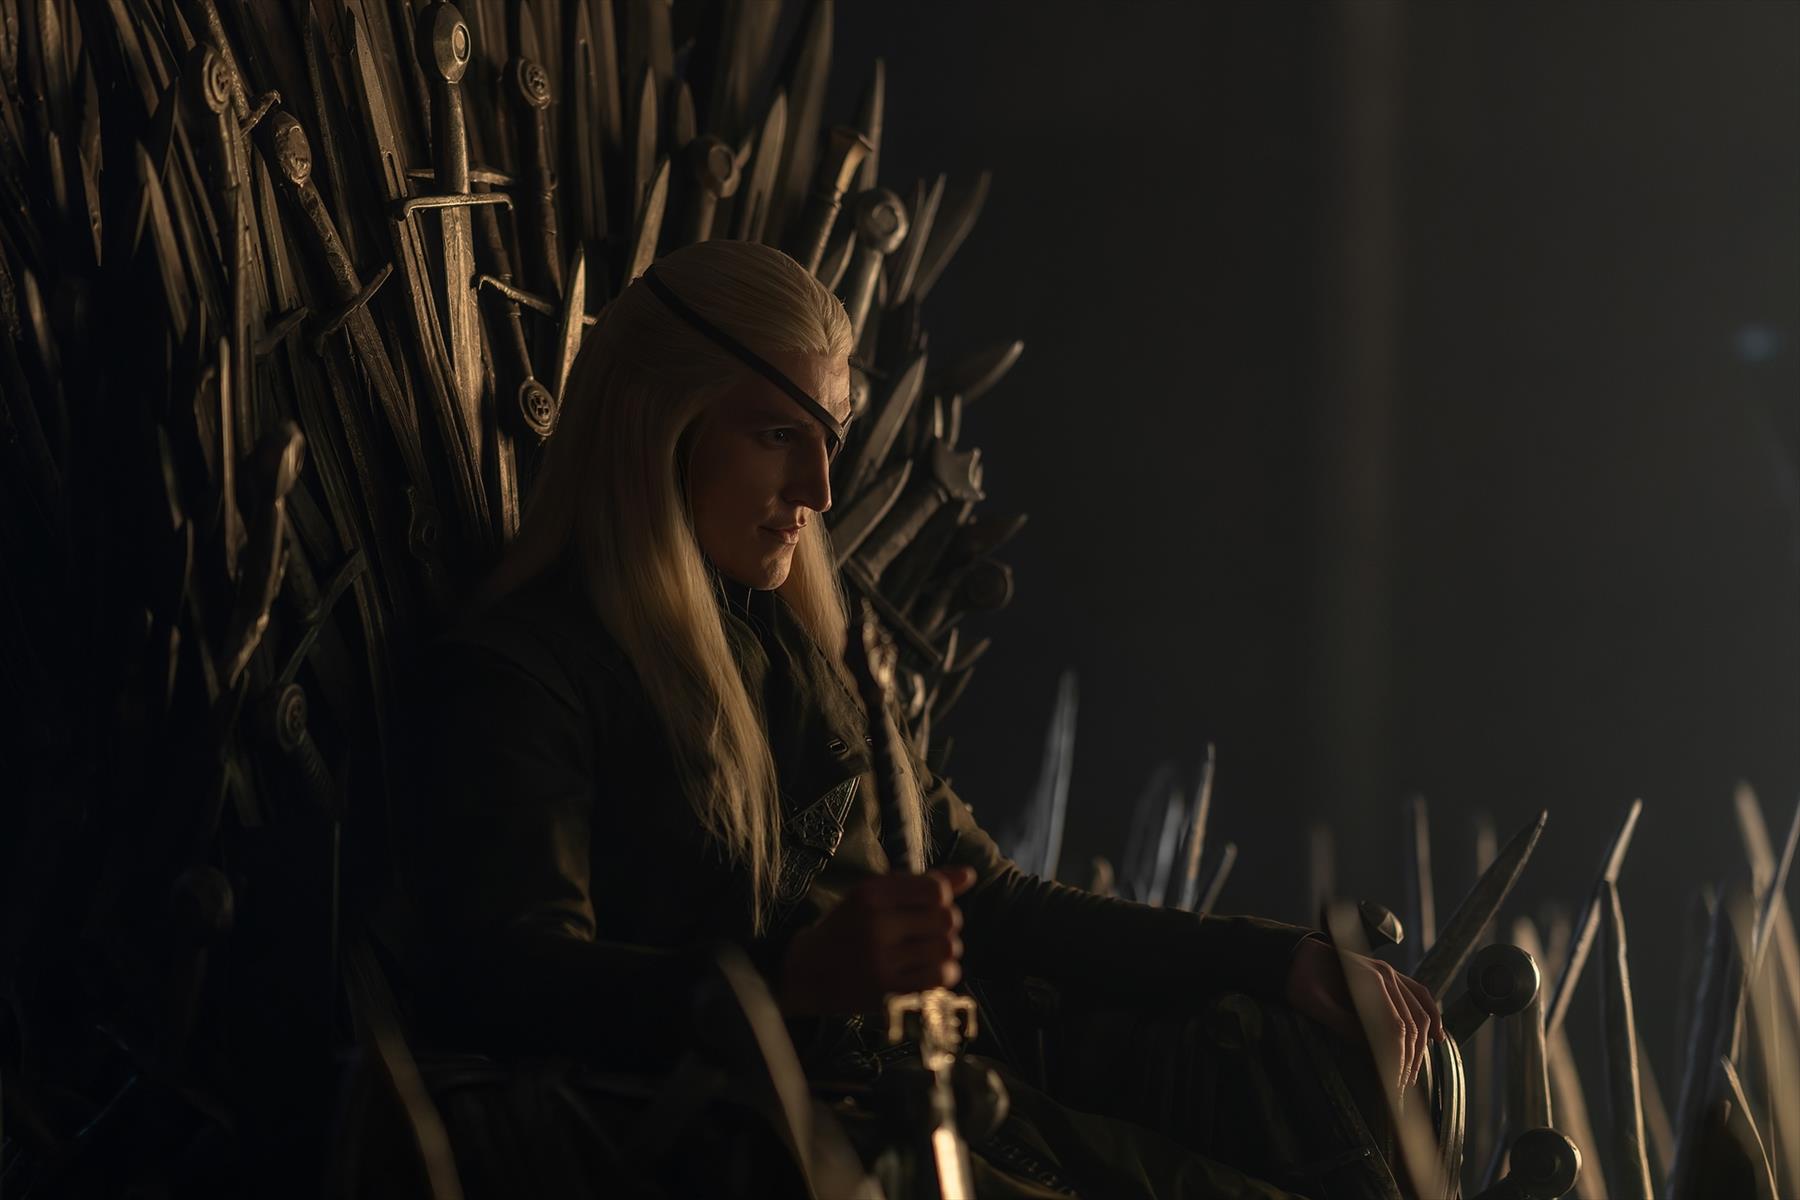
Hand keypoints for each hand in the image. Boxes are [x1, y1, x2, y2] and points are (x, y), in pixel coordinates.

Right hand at [777, 866, 976, 1015]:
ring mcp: (881, 959)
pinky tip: (930, 971)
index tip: (930, 907)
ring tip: (929, 952)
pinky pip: (939, 977)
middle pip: (946, 919)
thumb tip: (970, 875)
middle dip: (947, 925)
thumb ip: (921, 884)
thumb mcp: (875, 897)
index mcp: (871, 893)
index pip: (936, 890)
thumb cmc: (847, 929)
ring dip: (947, 950)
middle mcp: (876, 923)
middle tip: (930, 932)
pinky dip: (944, 973)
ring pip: (947, 949)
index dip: (944, 898)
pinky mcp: (886, 990)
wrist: (805, 973)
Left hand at [1284, 936, 1444, 1095]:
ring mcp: (1390, 972)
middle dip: (1409, 1060)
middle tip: (1402, 1087)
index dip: (1398, 1060)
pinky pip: (1419, 995)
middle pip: (1411, 1024)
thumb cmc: (1299, 981)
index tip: (1395, 1085)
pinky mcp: (1389, 974)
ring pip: (1420, 1013)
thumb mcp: (1313, 1005)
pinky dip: (1432, 1015)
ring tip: (1412, 1073)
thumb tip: (1374, 1053)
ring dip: (1421, 1046)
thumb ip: (1342, 1025)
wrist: (1297, 955)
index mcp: (1367, 981)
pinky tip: (1437, 1037)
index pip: (1395, 1029)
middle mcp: (1385, 974)